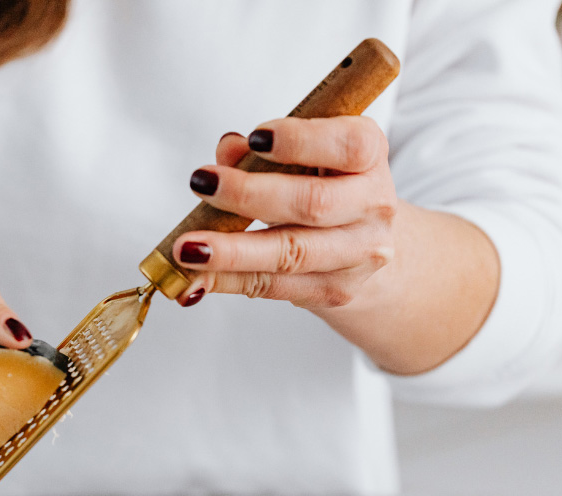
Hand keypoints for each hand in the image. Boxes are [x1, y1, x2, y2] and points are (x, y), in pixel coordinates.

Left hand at [173, 117, 396, 308]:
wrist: (365, 245)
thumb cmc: (326, 185)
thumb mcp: (305, 157)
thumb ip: (265, 150)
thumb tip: (229, 148)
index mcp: (371, 156)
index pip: (349, 146)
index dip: (302, 140)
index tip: (255, 137)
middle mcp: (375, 205)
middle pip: (313, 203)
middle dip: (250, 194)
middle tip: (201, 183)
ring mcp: (359, 254)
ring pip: (291, 253)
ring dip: (231, 251)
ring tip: (186, 247)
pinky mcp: (335, 292)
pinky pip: (273, 287)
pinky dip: (228, 281)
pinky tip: (195, 278)